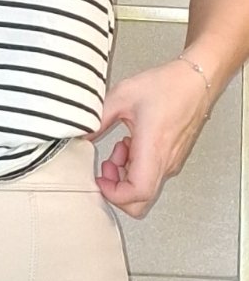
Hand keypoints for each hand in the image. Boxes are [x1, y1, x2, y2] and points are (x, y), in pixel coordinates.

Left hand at [82, 57, 210, 217]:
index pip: (137, 193)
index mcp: (154, 149)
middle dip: (117, 190)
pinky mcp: (172, 160)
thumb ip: (98, 119)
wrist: (198, 78)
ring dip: (124, 177)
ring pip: (143, 190)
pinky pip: (150, 177)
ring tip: (120, 150)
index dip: (114, 194)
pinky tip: (132, 146)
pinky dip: (135, 169)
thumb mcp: (123, 96)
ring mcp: (170, 164)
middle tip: (108, 166)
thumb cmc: (169, 85)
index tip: (101, 179)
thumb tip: (82, 136)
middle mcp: (165, 162)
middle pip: (139, 203)